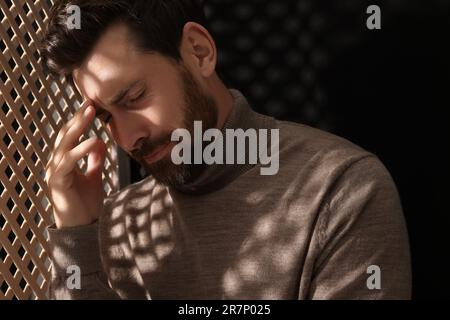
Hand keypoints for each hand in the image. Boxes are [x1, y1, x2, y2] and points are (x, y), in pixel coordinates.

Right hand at [45, 100, 106, 228]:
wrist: (83, 228)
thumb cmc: (86, 204)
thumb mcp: (94, 177)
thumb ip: (94, 160)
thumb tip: (98, 142)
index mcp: (63, 162)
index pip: (70, 136)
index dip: (79, 120)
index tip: (91, 105)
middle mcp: (56, 165)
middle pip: (65, 135)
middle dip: (78, 118)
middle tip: (90, 101)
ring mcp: (54, 173)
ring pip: (64, 144)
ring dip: (78, 127)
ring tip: (90, 112)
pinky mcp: (57, 182)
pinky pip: (68, 162)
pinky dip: (80, 150)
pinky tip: (93, 140)